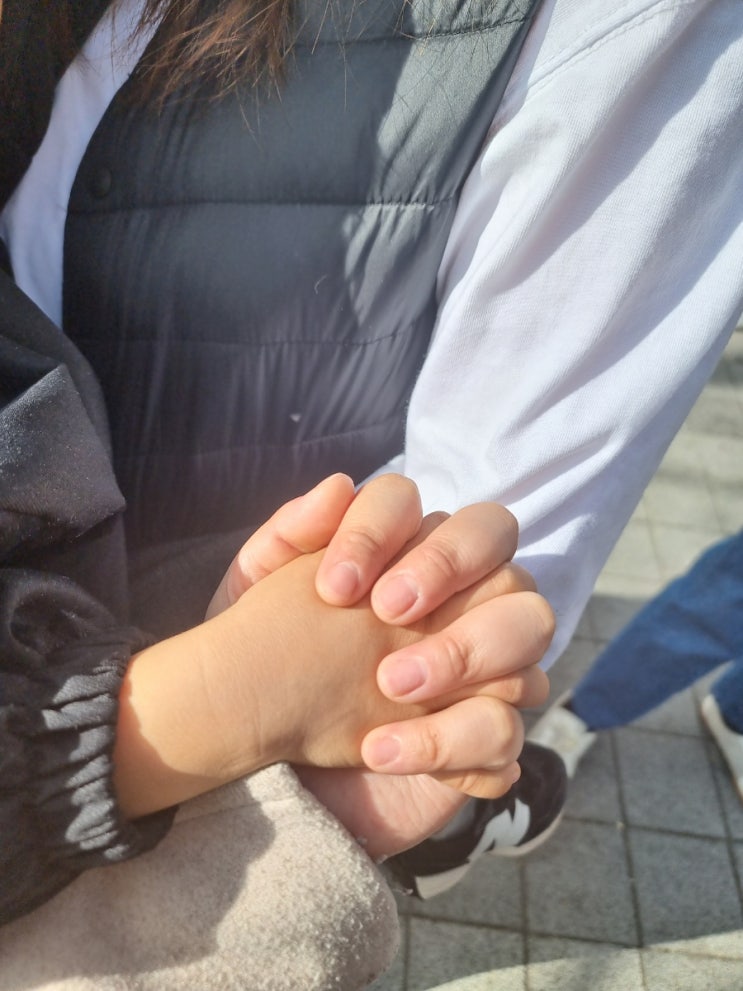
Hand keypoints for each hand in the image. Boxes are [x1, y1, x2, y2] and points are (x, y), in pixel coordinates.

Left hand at [209, 473, 551, 795]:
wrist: (262, 757)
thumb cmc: (264, 662)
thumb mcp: (252, 602)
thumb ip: (287, 539)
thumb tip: (339, 485)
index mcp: (399, 550)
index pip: (417, 503)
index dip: (383, 530)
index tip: (333, 588)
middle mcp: (455, 593)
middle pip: (497, 536)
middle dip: (446, 564)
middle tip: (387, 612)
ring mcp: (484, 662)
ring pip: (531, 621)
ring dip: (466, 648)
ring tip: (390, 685)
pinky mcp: (484, 737)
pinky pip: (504, 728)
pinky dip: (450, 739)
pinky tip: (381, 752)